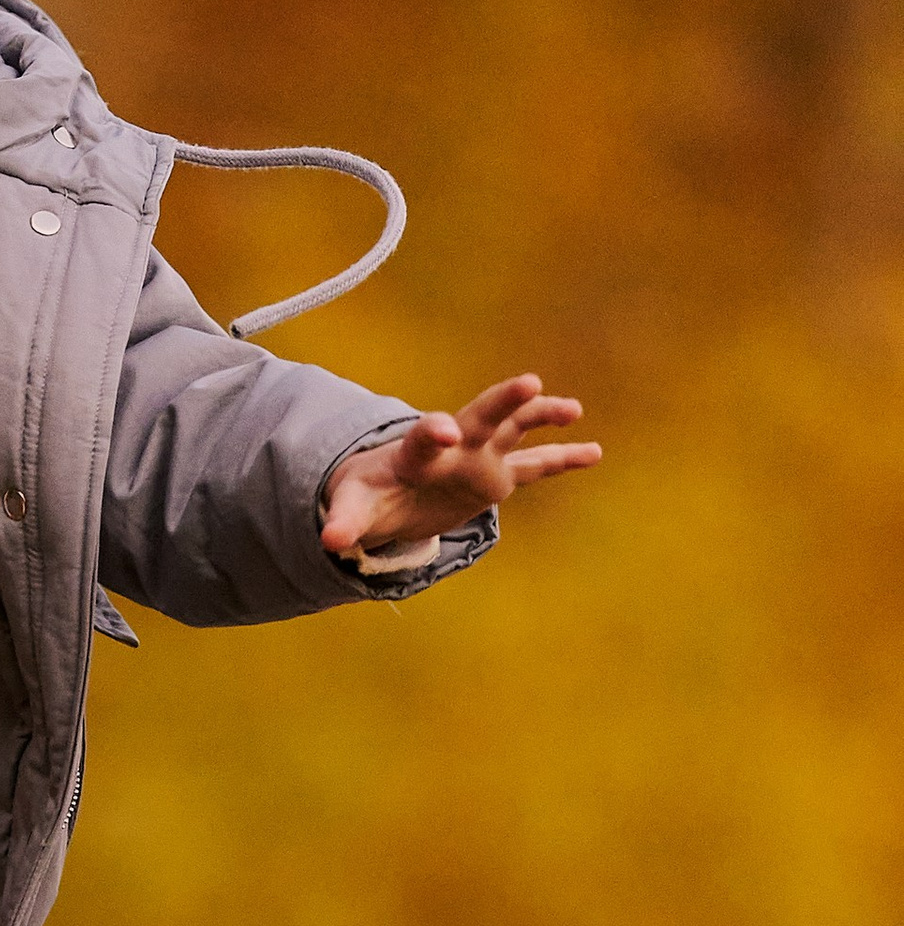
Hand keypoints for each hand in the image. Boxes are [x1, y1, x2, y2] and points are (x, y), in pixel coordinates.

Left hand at [322, 375, 600, 558]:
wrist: (387, 491)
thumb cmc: (368, 494)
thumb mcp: (353, 507)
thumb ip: (344, 520)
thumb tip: (329, 541)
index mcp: (414, 452)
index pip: (424, 437)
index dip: (433, 432)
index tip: (445, 430)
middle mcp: (453, 446)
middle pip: (480, 416)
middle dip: (503, 401)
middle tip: (529, 383)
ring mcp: (479, 458)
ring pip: (515, 430)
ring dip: (541, 417)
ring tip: (573, 409)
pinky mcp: (496, 478)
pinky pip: (534, 467)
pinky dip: (562, 459)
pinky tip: (595, 452)